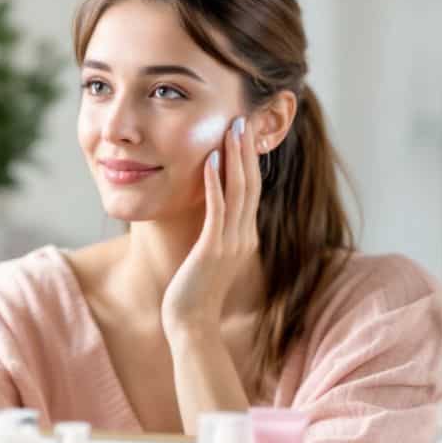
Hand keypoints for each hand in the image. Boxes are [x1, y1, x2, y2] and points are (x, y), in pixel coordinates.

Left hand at [162, 116, 260, 338]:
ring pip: (238, 192)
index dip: (249, 160)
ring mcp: (231, 243)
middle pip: (250, 184)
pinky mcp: (213, 250)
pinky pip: (217, 210)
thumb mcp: (206, 257)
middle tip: (244, 117)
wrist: (191, 325)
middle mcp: (243, 236)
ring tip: (231, 128)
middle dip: (247, 150)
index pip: (250, 190)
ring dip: (234, 157)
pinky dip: (214, 182)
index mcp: (243, 236)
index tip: (244, 133)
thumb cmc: (191, 292)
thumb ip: (212, 235)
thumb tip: (208, 215)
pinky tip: (209, 159)